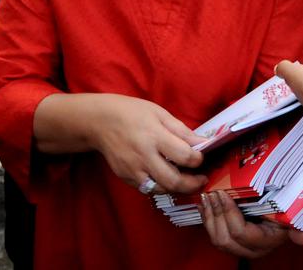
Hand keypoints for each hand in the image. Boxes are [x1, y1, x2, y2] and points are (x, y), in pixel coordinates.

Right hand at [90, 95, 208, 194]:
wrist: (99, 122)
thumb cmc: (132, 113)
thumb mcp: (159, 113)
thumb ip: (182, 131)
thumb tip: (203, 143)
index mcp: (154, 136)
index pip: (184, 156)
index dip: (198, 159)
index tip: (202, 157)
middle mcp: (143, 156)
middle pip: (173, 181)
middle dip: (193, 184)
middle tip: (201, 179)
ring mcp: (133, 170)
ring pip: (161, 190)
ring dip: (178, 189)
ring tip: (187, 181)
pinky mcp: (126, 178)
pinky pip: (148, 189)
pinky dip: (161, 187)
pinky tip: (168, 178)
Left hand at [200, 190, 302, 257]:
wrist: (281, 221)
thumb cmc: (285, 215)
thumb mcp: (290, 218)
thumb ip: (294, 228)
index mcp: (264, 243)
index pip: (241, 233)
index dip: (229, 213)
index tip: (223, 193)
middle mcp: (250, 250)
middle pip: (225, 238)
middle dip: (216, 214)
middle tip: (212, 193)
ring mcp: (238, 249)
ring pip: (216, 239)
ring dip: (209, 216)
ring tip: (206, 196)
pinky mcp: (229, 242)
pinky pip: (213, 235)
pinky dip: (206, 218)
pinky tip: (203, 204)